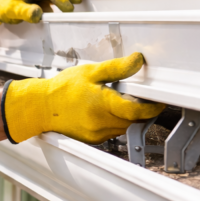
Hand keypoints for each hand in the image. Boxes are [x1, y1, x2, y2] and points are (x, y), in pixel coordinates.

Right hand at [1, 53, 165, 143]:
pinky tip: (105, 111)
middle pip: (132, 120)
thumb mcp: (91, 72)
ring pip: (124, 127)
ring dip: (127, 117)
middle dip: (139, 110)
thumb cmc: (62, 89)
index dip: (152, 107)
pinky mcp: (93, 139)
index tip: (158, 102)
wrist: (41, 107)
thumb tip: (137, 61)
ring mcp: (97, 133)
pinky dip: (115, 122)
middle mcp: (101, 123)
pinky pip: (112, 132)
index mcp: (103, 105)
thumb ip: (117, 68)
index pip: (138, 111)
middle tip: (136, 96)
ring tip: (117, 101)